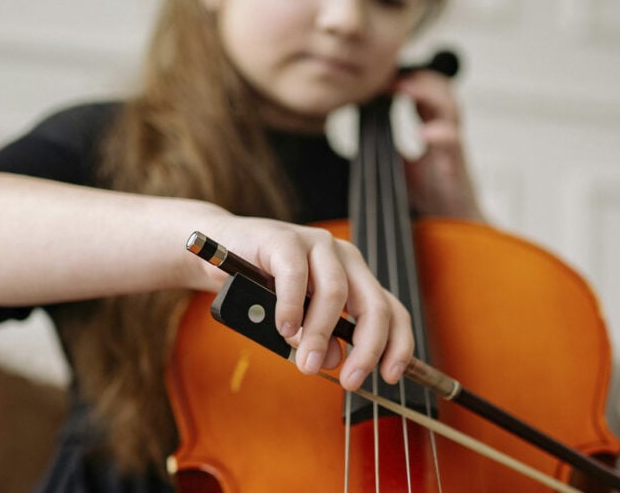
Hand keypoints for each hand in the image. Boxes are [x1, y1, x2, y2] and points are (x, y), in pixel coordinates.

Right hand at [206, 216, 414, 390]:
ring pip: (335, 292)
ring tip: (305, 361)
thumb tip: (332, 360)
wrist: (222, 251)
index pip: (391, 310)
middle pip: (373, 305)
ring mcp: (317, 245)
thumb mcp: (299, 320)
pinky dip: (292, 306)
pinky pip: (295, 275)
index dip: (398, 344)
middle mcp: (344, 258)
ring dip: (321, 333)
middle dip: (366, 348)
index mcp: (355, 277)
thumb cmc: (263, 286)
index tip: (389, 376)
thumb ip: (320, 337)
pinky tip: (285, 328)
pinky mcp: (285, 239)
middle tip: (349, 381)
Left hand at [393, 70, 483, 221]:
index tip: (382, 77)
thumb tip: (362, 129)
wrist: (452, 223)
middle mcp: (446, 132)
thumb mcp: (400, 165)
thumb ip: (387, 145)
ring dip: (428, 93)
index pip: (424, 92)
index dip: (407, 79)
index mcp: (433, 129)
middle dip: (419, 77)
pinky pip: (453, 143)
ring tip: (404, 88)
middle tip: (390, 75)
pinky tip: (423, 133)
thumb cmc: (431, 194)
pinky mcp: (457, 166)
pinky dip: (440, 134)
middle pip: (442, 89)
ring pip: (451, 107)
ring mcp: (452, 148)